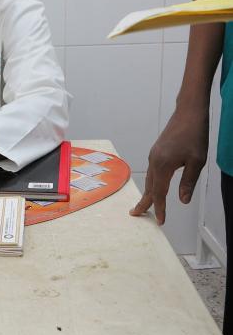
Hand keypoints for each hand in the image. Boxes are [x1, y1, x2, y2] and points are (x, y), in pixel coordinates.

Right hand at [130, 108, 208, 224]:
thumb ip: (188, 182)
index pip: (159, 192)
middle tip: (136, 214)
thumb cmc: (195, 136)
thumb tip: (182, 201)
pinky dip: (151, 182)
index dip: (160, 208)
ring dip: (148, 192)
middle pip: (149, 187)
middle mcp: (154, 161)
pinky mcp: (156, 151)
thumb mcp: (197, 161)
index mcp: (163, 166)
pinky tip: (155, 185)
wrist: (188, 113)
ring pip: (149, 179)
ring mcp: (154, 155)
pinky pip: (151, 171)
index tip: (160, 221)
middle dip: (144, 202)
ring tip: (145, 204)